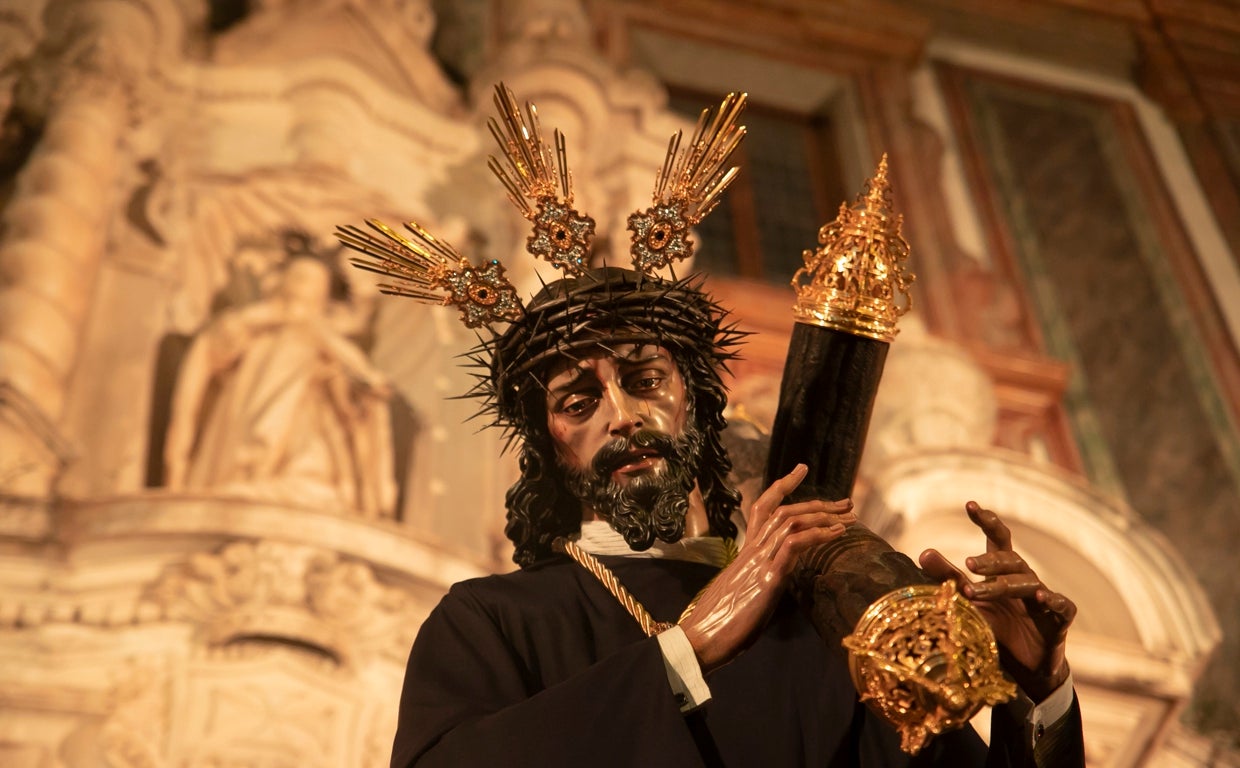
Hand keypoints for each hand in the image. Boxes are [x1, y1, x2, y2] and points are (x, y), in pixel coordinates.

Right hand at [680, 464, 855, 672]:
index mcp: (746, 553)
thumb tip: (774, 580)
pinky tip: (837, 534)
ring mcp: (759, 562)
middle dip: (817, 503)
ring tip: (849, 516)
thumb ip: (759, 580)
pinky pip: (793, 545)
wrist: (701, 638)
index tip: (801, 469)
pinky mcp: (767, 578)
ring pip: (790, 521)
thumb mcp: (744, 594)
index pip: (763, 508)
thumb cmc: (720, 624)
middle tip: (846, 502)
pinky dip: (817, 534)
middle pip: (784, 511)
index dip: (782, 485)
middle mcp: (752, 550)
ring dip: (823, 516)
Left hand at [919, 502, 1075, 701]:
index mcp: (1003, 571)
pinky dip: (1052, 599)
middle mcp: (1025, 578)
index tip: (970, 505)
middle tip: (967, 564)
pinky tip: (1041, 597)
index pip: (998, 539)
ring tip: (978, 589)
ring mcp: (1043, 597)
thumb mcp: (969, 603)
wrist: (1024, 667)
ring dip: (1002, 586)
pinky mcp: (1059, 618)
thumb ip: (949, 578)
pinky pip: (1061, 604)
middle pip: (1010, 560)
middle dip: (989, 561)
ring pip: (1027, 582)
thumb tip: (923, 552)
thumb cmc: (996, 627)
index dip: (987, 521)